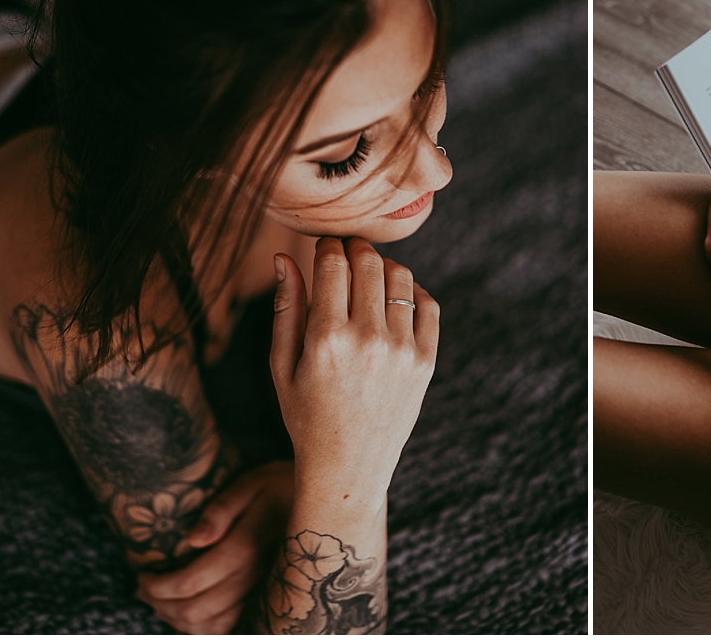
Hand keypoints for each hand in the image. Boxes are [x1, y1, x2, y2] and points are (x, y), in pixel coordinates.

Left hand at [136, 461, 293, 633]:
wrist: (327, 497)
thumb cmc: (281, 483)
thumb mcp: (250, 483)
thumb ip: (219, 510)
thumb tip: (192, 540)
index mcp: (247, 546)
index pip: (190, 582)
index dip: (157, 586)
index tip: (142, 576)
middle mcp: (256, 575)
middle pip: (197, 609)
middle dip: (161, 604)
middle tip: (144, 589)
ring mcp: (264, 589)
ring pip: (213, 625)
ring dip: (179, 619)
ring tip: (161, 601)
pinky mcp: (268, 597)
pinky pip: (232, 626)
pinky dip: (204, 627)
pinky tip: (189, 611)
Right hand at [271, 238, 437, 501]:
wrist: (348, 466)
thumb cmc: (305, 415)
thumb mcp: (282, 365)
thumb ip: (286, 308)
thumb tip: (283, 257)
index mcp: (326, 337)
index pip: (333, 263)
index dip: (327, 245)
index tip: (324, 244)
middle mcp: (368, 338)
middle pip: (369, 263)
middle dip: (355, 248)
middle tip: (346, 250)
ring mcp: (402, 349)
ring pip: (400, 277)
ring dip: (383, 265)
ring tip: (368, 274)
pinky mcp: (426, 361)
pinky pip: (427, 304)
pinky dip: (412, 290)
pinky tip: (394, 296)